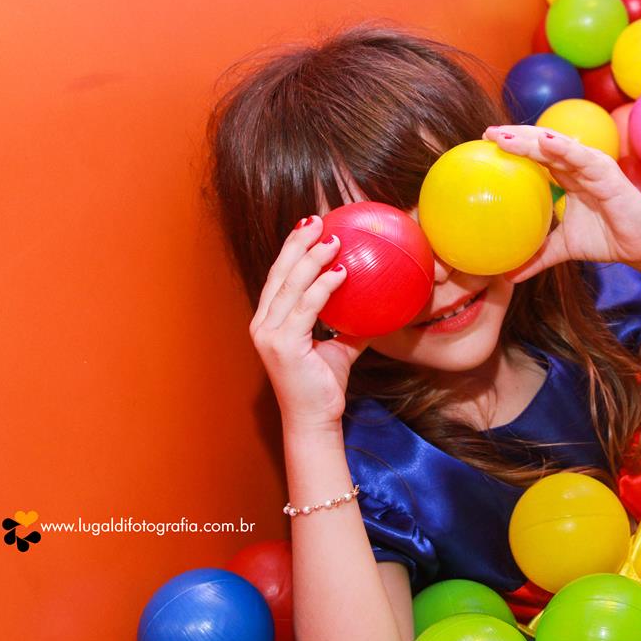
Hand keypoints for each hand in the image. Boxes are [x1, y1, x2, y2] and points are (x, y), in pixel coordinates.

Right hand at [249, 215, 368, 433]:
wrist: (315, 419)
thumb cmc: (323, 386)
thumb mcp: (339, 347)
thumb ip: (350, 323)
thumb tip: (376, 302)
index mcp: (270, 322)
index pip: (278, 277)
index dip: (291, 248)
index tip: (309, 226)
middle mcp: (263, 325)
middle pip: (279, 273)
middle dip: (297, 243)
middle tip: (318, 220)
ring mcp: (270, 335)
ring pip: (291, 285)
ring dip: (313, 259)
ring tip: (333, 239)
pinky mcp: (283, 345)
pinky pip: (306, 307)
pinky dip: (324, 286)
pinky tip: (341, 272)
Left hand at [482, 125, 640, 281]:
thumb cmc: (606, 240)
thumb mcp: (562, 248)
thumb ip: (537, 257)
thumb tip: (508, 277)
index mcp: (567, 176)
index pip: (535, 155)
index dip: (512, 147)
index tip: (484, 144)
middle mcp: (577, 166)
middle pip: (541, 143)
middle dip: (514, 136)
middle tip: (486, 134)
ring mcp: (592, 166)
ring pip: (556, 146)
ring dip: (529, 139)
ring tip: (504, 136)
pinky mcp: (607, 173)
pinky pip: (581, 157)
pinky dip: (562, 147)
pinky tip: (543, 140)